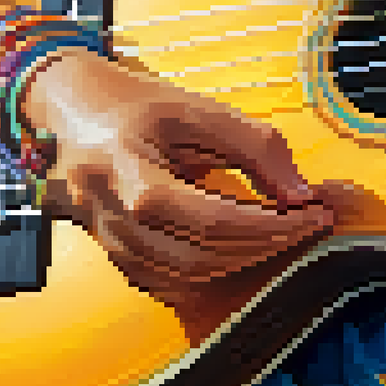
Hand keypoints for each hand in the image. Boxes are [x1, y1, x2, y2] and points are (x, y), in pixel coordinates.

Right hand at [20, 48, 339, 301]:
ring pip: (185, 276)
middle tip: (305, 224)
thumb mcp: (199, 108)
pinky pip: (165, 281)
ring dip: (240, 261)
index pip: (213, 220)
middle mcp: (108, 213)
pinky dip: (209, 272)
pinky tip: (238, 248)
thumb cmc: (137, 104)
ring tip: (277, 233)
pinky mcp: (109, 253)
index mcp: (127, 169)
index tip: (315, 214)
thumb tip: (301, 195)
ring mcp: (104, 239)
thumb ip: (255, 147)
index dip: (272, 225)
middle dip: (264, 244)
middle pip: (200, 254)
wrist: (71, 108)